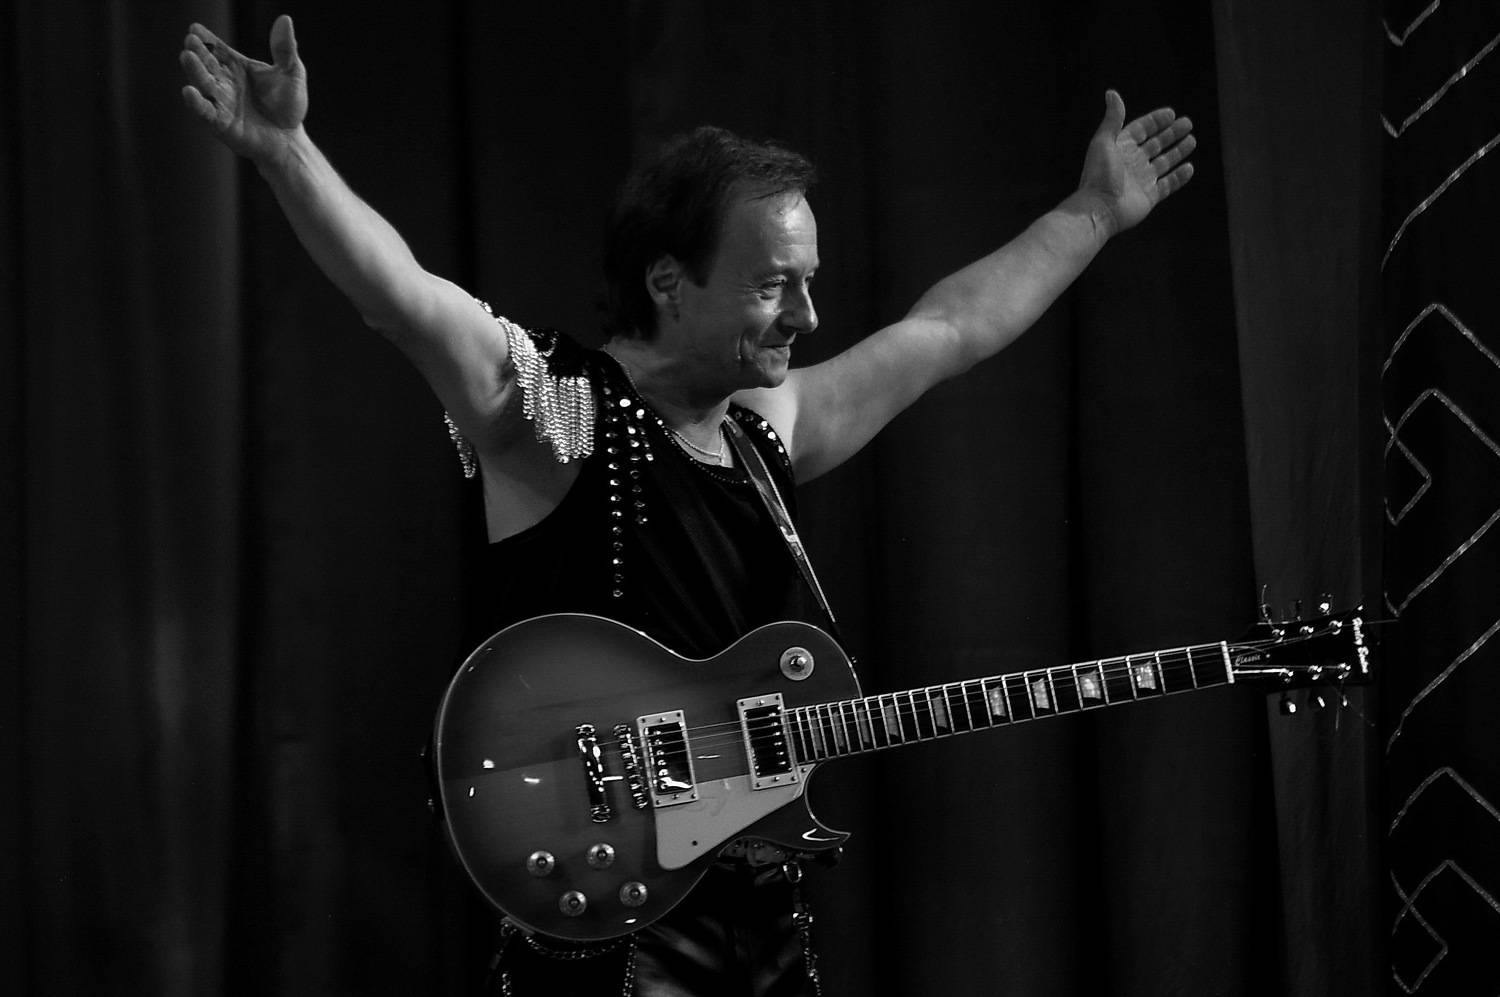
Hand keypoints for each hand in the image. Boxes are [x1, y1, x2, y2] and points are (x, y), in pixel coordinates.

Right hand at [179, 15, 306, 163]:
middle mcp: (224, 83)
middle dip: (198, 52)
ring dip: (194, 71)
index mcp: (237, 67)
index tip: (195, 28)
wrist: (290, 139)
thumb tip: (285, 19)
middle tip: (190, 40)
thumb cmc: (288, 105)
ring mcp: (221, 103)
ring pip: (204, 85)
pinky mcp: (222, 124)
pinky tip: (189, 91)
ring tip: (187, 56)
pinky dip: (196, 103)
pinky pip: (206, 112)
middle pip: (207, 64)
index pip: (218, 49)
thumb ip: (284, 48)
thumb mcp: (291, 72)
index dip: (206, 39)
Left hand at [1078, 90, 1194, 237]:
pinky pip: (1168, 185)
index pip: (1141, 130)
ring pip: (1164, 163)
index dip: (1155, 121)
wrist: (1099, 209)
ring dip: (1178, 152)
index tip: (1171, 113)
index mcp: (1120, 148)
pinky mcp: (1149, 197)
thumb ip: (1113, 119)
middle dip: (1171, 134)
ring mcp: (1141, 180)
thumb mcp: (1104, 142)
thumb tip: (1111, 93)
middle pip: (1155, 144)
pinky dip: (1179, 177)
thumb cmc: (1099, 175)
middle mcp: (1131, 163)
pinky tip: (1189, 167)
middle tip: (1187, 123)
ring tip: (1192, 141)